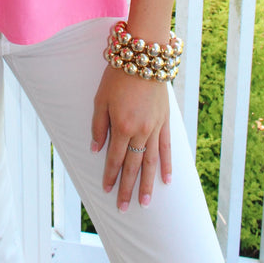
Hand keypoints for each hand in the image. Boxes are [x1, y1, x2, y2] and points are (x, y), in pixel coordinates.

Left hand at [91, 66, 171, 209]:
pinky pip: (166, 148)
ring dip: (148, 184)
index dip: (110, 176)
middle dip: (127, 188)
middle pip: (133, 166)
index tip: (107, 191)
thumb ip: (98, 126)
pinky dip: (167, 165)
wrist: (144, 56)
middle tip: (124, 208)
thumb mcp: (100, 99)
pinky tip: (167, 180)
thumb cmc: (118, 75)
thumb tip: (96, 150)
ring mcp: (155, 128)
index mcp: (121, 126)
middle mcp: (140, 131)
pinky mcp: (165, 121)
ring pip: (151, 162)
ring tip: (146, 203)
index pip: (114, 159)